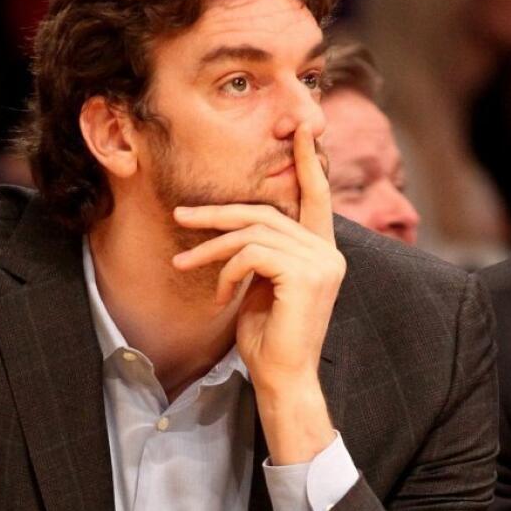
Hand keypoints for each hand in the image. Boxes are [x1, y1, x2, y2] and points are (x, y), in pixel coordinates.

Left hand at [172, 124, 345, 463]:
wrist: (282, 379)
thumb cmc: (269, 338)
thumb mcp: (262, 286)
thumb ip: (261, 254)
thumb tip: (239, 231)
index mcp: (323, 252)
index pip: (317, 196)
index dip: (308, 163)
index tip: (298, 131)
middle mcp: (329, 253)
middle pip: (266, 213)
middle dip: (218, 215)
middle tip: (181, 216)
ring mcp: (321, 263)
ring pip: (253, 233)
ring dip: (211, 248)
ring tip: (185, 264)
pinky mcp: (305, 275)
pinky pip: (252, 254)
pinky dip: (227, 271)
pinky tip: (220, 296)